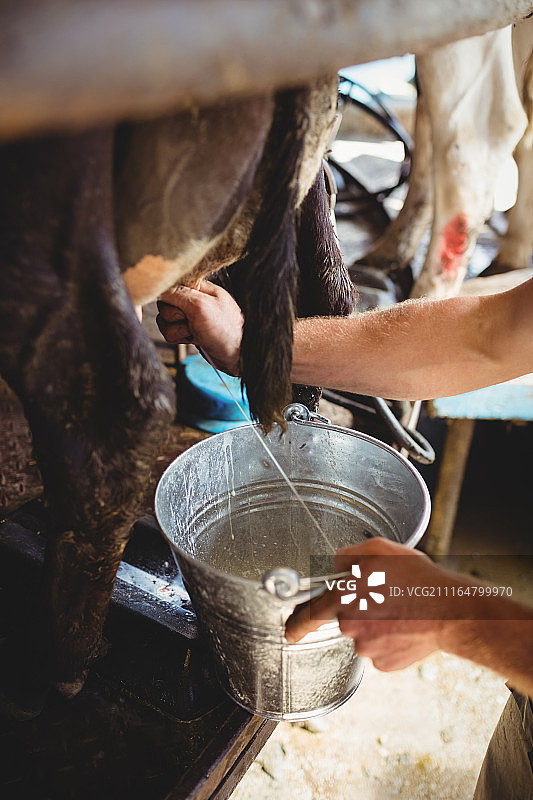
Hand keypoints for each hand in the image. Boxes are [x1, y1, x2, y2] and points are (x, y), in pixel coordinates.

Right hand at [156, 281, 243, 375]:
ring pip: (165, 319)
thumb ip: (179, 294)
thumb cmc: (226, 331)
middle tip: (192, 321)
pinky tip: (193, 339)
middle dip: (174, 316)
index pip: (172, 284)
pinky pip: (170, 332)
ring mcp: (190, 317)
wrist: (236, 357)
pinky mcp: (188, 331)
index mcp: (199, 288)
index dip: (171, 296)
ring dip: (176, 329)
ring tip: (194, 332)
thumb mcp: (201, 307)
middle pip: (165, 303)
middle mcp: (193, 300)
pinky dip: (178, 338)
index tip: (181, 306)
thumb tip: (161, 287)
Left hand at [285, 538, 456, 670]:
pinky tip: (407, 627)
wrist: (449, 609)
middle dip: (361, 610)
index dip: (297, 623)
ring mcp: (367, 648)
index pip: (311, 613)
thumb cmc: (416, 577)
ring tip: (403, 610)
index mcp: (344, 597)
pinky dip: (391, 640)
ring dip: (378, 624)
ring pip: (365, 635)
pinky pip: (380, 650)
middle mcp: (351, 625)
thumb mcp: (380, 549)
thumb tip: (337, 565)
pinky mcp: (385, 663)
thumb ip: (349, 555)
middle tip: (387, 598)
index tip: (290, 632)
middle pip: (347, 619)